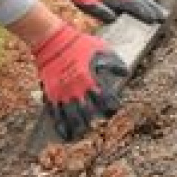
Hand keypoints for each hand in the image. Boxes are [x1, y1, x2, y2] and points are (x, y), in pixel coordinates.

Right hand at [31, 24, 126, 141]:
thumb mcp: (101, 49)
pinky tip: (63, 132)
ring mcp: (62, 93)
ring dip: (77, 128)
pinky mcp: (51, 93)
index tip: (112, 111)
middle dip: (93, 123)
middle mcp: (77, 89)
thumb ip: (114, 63)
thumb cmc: (78, 44)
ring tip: (80, 135)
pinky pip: (55, 114)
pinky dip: (59, 125)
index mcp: (91, 80)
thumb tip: (125, 73)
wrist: (52, 40)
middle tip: (97, 127)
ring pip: (70, 117)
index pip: (105, 101)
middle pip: (87, 114)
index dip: (111, 108)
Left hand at [63, 0, 166, 24]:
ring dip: (154, 6)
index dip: (144, 13)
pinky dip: (148, 2)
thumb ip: (100, 11)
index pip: (133, 6)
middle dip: (154, 9)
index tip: (153, 20)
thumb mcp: (89, 5)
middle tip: (165, 18)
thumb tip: (112, 18)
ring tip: (165, 14)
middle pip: (142, 1)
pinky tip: (152, 7)